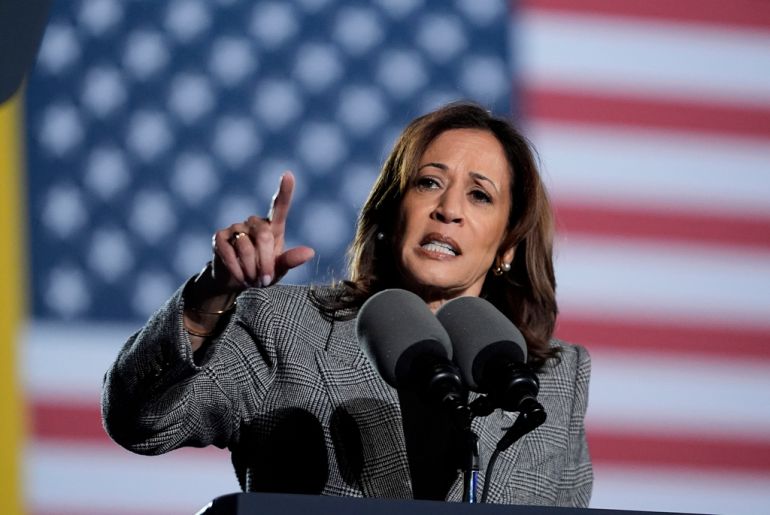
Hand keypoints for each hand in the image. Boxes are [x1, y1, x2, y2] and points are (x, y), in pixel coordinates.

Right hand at [210, 172, 314, 292]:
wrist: (235, 281)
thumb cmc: (263, 273)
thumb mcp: (279, 270)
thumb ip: (291, 260)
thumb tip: (310, 252)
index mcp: (272, 227)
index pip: (279, 206)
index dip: (284, 191)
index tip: (288, 174)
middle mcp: (254, 222)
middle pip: (264, 236)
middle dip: (266, 262)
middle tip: (265, 280)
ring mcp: (235, 227)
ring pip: (246, 247)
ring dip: (251, 269)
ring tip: (253, 280)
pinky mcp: (219, 237)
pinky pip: (229, 252)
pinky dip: (237, 269)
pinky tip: (240, 277)